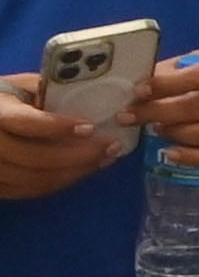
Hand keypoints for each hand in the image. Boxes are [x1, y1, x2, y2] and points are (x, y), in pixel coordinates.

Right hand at [0, 74, 122, 199]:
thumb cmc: (4, 100)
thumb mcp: (20, 86)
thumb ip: (47, 89)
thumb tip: (90, 90)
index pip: (27, 123)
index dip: (59, 127)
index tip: (91, 127)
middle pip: (35, 157)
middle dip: (79, 156)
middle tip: (111, 147)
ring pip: (35, 179)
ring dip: (75, 172)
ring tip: (104, 159)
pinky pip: (29, 190)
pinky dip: (60, 182)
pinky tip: (82, 170)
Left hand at [128, 51, 198, 169]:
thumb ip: (192, 66)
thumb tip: (148, 75)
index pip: (198, 77)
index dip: (165, 85)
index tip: (137, 90)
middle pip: (197, 108)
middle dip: (157, 112)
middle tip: (129, 115)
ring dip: (173, 133)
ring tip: (154, 129)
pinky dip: (192, 157)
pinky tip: (171, 153)